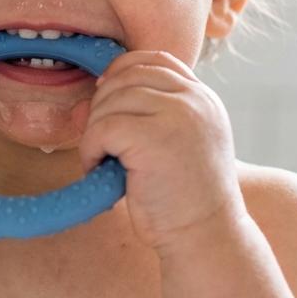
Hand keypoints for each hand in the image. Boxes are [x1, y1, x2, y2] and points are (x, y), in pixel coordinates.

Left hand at [76, 50, 245, 252]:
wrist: (205, 237)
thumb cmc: (184, 199)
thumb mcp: (175, 143)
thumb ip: (148, 114)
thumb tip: (92, 91)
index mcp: (204, 98)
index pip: (156, 60)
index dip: (122, 70)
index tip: (105, 94)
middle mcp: (195, 100)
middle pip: (128, 75)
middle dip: (103, 104)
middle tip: (101, 141)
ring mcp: (179, 115)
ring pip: (111, 100)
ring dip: (95, 131)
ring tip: (102, 160)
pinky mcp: (154, 136)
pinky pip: (103, 127)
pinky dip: (91, 148)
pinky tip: (99, 169)